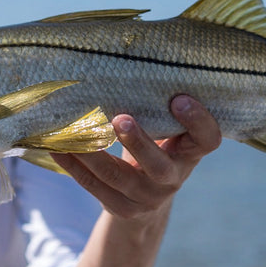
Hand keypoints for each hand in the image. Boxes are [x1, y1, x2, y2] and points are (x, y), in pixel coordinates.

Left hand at [52, 94, 221, 219]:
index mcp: (190, 153)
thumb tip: (124, 57)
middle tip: (120, 118)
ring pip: (117, 177)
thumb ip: (155, 109)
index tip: (179, 98)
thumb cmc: (156, 146)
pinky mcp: (122, 208)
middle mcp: (173, 178)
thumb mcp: (164, 130)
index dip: (198, 121)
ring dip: (91, 153)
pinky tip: (57, 148)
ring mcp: (148, 198)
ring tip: (71, 132)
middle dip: (138, 142)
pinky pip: (94, 187)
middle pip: (158, 166)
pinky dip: (74, 166)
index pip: (208, 139)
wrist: (146, 198)